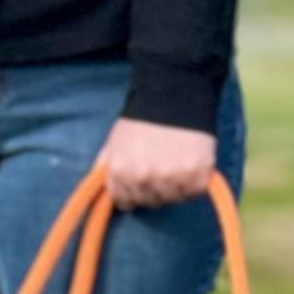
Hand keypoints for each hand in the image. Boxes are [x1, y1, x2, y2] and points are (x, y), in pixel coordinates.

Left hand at [96, 118, 217, 209]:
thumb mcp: (115, 140)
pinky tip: (191, 162)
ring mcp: (170, 179)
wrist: (174, 91)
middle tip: (162, 165)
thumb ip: (105, 166)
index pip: (125, 202)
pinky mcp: (195, 177)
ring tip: (177, 161)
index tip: (142, 178)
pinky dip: (195, 181)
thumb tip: (99, 194)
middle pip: (150, 202)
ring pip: (173, 199)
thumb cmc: (142, 117)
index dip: (133, 191)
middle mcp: (143, 179)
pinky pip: (194, 192)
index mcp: (121, 173)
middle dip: (154, 188)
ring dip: (176, 186)